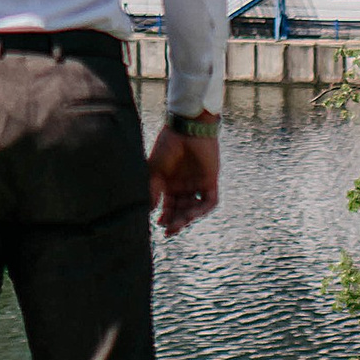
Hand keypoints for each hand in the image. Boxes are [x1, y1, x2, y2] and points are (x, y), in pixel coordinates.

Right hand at [146, 118, 219, 237]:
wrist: (185, 128)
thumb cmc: (167, 145)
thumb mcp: (154, 170)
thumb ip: (152, 190)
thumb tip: (149, 210)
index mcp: (170, 184)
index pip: (169, 207)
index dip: (166, 217)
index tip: (159, 225)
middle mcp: (184, 186)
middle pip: (181, 210)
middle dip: (176, 222)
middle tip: (169, 231)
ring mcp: (197, 184)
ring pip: (195, 209)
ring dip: (187, 218)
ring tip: (178, 224)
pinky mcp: (210, 181)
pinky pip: (209, 201)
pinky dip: (202, 209)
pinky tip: (192, 215)